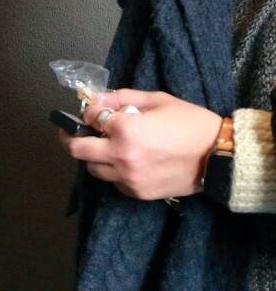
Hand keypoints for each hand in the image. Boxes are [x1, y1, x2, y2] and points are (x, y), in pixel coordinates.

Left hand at [58, 88, 222, 199]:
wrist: (219, 157)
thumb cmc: (191, 123)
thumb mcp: (158, 100)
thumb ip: (122, 98)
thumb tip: (95, 98)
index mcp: (126, 129)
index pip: (89, 118)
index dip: (87, 112)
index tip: (90, 111)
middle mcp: (121, 156)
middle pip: (76, 149)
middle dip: (70, 137)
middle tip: (72, 131)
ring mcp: (127, 177)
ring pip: (92, 168)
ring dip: (93, 155)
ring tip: (106, 146)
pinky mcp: (136, 192)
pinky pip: (112, 181)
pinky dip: (113, 171)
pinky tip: (127, 161)